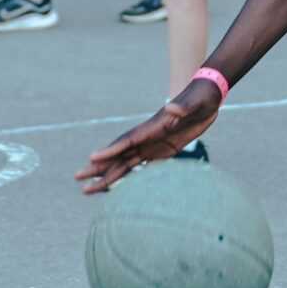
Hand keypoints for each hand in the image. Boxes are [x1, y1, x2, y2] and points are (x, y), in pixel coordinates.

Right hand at [77, 80, 221, 192]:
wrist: (208, 97)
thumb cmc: (200, 98)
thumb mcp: (194, 103)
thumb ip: (182, 108)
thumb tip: (171, 108)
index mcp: (153, 127)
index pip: (127, 141)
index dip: (110, 150)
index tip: (92, 159)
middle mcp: (148, 137)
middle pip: (118, 155)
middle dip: (99, 168)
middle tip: (77, 179)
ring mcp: (154, 145)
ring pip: (126, 164)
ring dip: (108, 176)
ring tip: (89, 189)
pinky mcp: (165, 150)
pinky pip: (143, 166)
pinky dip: (130, 177)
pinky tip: (119, 189)